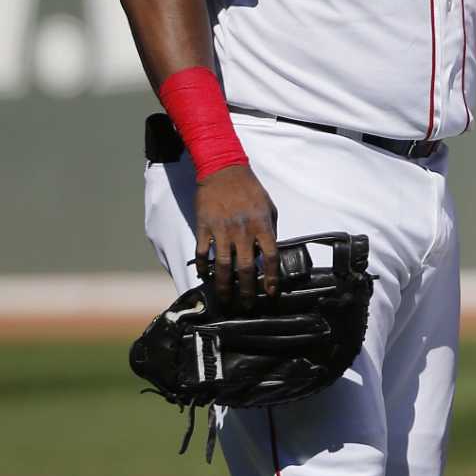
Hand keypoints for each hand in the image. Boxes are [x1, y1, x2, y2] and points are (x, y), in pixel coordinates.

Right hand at [193, 164, 279, 304]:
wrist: (224, 171)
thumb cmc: (250, 189)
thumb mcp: (269, 207)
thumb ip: (269, 230)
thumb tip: (268, 252)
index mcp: (262, 226)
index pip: (270, 257)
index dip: (271, 277)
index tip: (271, 292)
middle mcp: (243, 231)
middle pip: (246, 268)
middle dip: (247, 290)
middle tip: (246, 304)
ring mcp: (222, 230)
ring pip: (222, 266)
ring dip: (224, 285)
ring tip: (225, 299)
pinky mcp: (204, 227)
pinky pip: (203, 252)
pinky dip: (203, 267)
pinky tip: (204, 277)